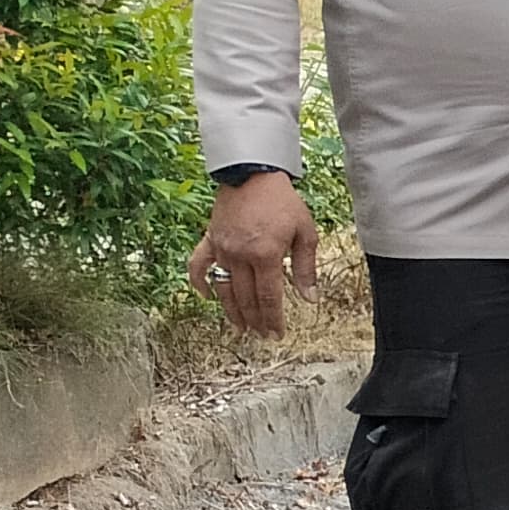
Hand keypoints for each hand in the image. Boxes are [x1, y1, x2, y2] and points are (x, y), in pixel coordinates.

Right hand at [187, 170, 320, 339]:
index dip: (273, 319)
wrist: (253, 174)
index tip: (276, 334)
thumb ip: (306, 268)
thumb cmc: (283, 202)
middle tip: (262, 335)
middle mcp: (240, 255)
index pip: (269, 297)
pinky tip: (207, 296)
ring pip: (224, 288)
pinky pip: (199, 265)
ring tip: (241, 327)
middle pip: (247, 298)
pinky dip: (200, 283)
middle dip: (256, 320)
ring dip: (232, 311)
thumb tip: (309, 298)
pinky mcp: (210, 239)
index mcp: (266, 255)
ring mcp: (222, 248)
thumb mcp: (305, 233)